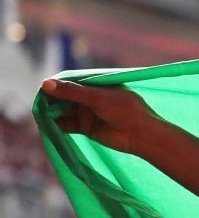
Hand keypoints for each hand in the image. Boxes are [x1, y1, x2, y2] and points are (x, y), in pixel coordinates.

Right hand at [40, 79, 158, 155]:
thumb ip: (72, 92)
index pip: (71, 81)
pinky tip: (47, 125)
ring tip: (41, 114)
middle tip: (39, 103)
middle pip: (65, 97)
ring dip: (52, 112)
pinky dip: (56, 125)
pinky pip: (66, 125)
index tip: (42, 87)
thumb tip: (45, 83)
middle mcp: (90, 97)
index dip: (57, 84)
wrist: (140, 135)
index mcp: (97, 85)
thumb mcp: (97, 98)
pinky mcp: (85, 127)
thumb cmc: (124, 111)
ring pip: (64, 110)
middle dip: (52, 100)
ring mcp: (87, 112)